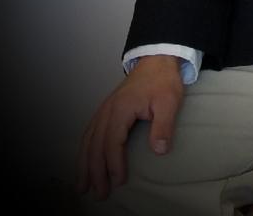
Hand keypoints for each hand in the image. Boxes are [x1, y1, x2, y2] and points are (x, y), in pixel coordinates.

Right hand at [77, 54, 183, 199]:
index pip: (113, 142)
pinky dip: (85, 149)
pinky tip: (84, 160)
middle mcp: (107, 110)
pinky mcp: (106, 109)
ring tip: (82, 185)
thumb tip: (159, 150)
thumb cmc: (163, 81)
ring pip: (88, 140)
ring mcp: (104, 109)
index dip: (114, 163)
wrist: (157, 59)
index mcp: (121, 109)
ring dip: (84, 163)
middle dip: (95, 171)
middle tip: (98, 193)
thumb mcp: (169, 101)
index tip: (119, 182)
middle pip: (96, 145)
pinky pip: (90, 132)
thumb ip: (163, 126)